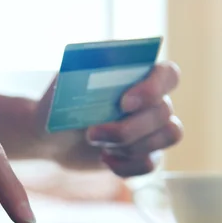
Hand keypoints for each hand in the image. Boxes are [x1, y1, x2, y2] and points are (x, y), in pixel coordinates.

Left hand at [36, 61, 182, 176]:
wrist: (53, 139)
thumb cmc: (60, 105)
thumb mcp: (65, 85)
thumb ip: (83, 69)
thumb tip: (99, 58)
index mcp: (139, 74)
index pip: (168, 75)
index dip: (154, 89)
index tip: (125, 103)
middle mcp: (153, 100)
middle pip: (163, 112)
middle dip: (128, 128)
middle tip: (92, 133)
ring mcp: (153, 130)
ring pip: (167, 136)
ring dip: (130, 145)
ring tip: (97, 144)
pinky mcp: (145, 154)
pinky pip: (150, 163)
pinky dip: (126, 165)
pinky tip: (105, 159)